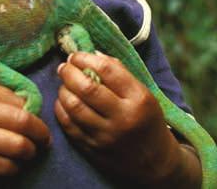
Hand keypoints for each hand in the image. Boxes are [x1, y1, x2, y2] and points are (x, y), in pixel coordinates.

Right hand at [0, 76, 50, 177]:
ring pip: (17, 147)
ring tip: (29, 152)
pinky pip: (1, 167)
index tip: (35, 119)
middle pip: (24, 123)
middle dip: (40, 134)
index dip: (33, 112)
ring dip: (29, 152)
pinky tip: (12, 164)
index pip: (18, 100)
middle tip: (43, 139)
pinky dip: (13, 167)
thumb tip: (28, 105)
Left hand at [55, 52, 190, 185]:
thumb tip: (91, 54)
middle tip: (64, 67)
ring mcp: (106, 136)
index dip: (86, 58)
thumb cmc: (146, 120)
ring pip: (74, 106)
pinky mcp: (93, 149)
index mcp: (139, 99)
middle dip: (69, 72)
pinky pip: (68, 125)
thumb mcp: (143, 94)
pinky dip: (61, 109)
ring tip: (64, 84)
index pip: (107, 70)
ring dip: (63, 90)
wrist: (155, 162)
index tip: (76, 55)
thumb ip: (119, 73)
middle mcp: (123, 118)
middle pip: (87, 88)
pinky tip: (64, 102)